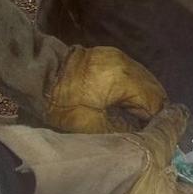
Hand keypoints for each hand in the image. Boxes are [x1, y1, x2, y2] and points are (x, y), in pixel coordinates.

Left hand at [45, 46, 167, 133]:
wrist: (33, 75)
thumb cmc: (60, 104)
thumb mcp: (92, 127)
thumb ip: (125, 131)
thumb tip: (145, 136)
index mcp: (125, 79)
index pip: (156, 102)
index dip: (159, 121)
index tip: (159, 136)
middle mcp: (128, 64)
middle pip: (155, 90)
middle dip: (155, 111)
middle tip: (151, 130)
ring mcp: (120, 57)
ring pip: (146, 82)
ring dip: (145, 101)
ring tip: (139, 120)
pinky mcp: (111, 57)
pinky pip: (133, 75)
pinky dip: (134, 90)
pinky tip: (127, 104)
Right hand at [86, 104, 192, 193]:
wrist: (74, 174)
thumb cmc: (127, 161)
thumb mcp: (156, 140)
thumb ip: (170, 128)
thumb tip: (181, 113)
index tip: (188, 165)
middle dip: (164, 179)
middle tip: (160, 157)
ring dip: (138, 183)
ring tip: (134, 159)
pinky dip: (115, 185)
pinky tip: (110, 166)